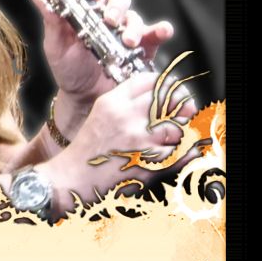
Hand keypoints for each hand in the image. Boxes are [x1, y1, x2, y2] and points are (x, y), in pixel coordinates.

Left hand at [31, 0, 177, 112]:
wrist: (84, 99)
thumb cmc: (68, 69)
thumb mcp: (56, 46)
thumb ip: (51, 21)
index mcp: (86, 9)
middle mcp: (108, 16)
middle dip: (115, 5)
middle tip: (109, 19)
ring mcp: (126, 30)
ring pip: (135, 16)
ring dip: (132, 25)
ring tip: (125, 41)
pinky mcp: (143, 47)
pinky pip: (156, 33)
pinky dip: (161, 30)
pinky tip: (161, 32)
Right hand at [41, 71, 195, 215]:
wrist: (74, 180)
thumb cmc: (88, 151)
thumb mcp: (101, 115)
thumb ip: (125, 103)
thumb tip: (156, 99)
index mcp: (112, 102)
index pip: (148, 81)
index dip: (165, 85)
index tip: (172, 91)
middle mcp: (126, 117)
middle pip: (167, 99)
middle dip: (180, 105)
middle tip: (186, 111)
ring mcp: (139, 140)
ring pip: (177, 126)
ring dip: (182, 131)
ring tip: (179, 136)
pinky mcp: (149, 162)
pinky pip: (181, 153)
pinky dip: (187, 153)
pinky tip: (184, 152)